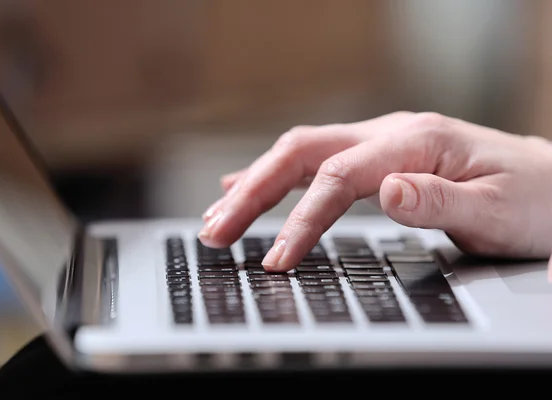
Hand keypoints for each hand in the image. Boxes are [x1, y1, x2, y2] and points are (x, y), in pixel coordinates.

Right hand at [196, 112, 551, 276]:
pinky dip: (279, 176)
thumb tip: (386, 191)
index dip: (302, 220)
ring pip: (303, 153)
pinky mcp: (380, 157)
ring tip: (219, 212)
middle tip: (215, 230)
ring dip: (257, 182)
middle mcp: (391, 134)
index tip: (278, 261)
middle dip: (254, 193)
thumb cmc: (534, 200)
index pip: (339, 179)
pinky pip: (317, 160)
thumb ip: (439, 201)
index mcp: (415, 141)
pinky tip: (252, 184)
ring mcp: (382, 142)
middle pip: (303, 153)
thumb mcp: (497, 209)